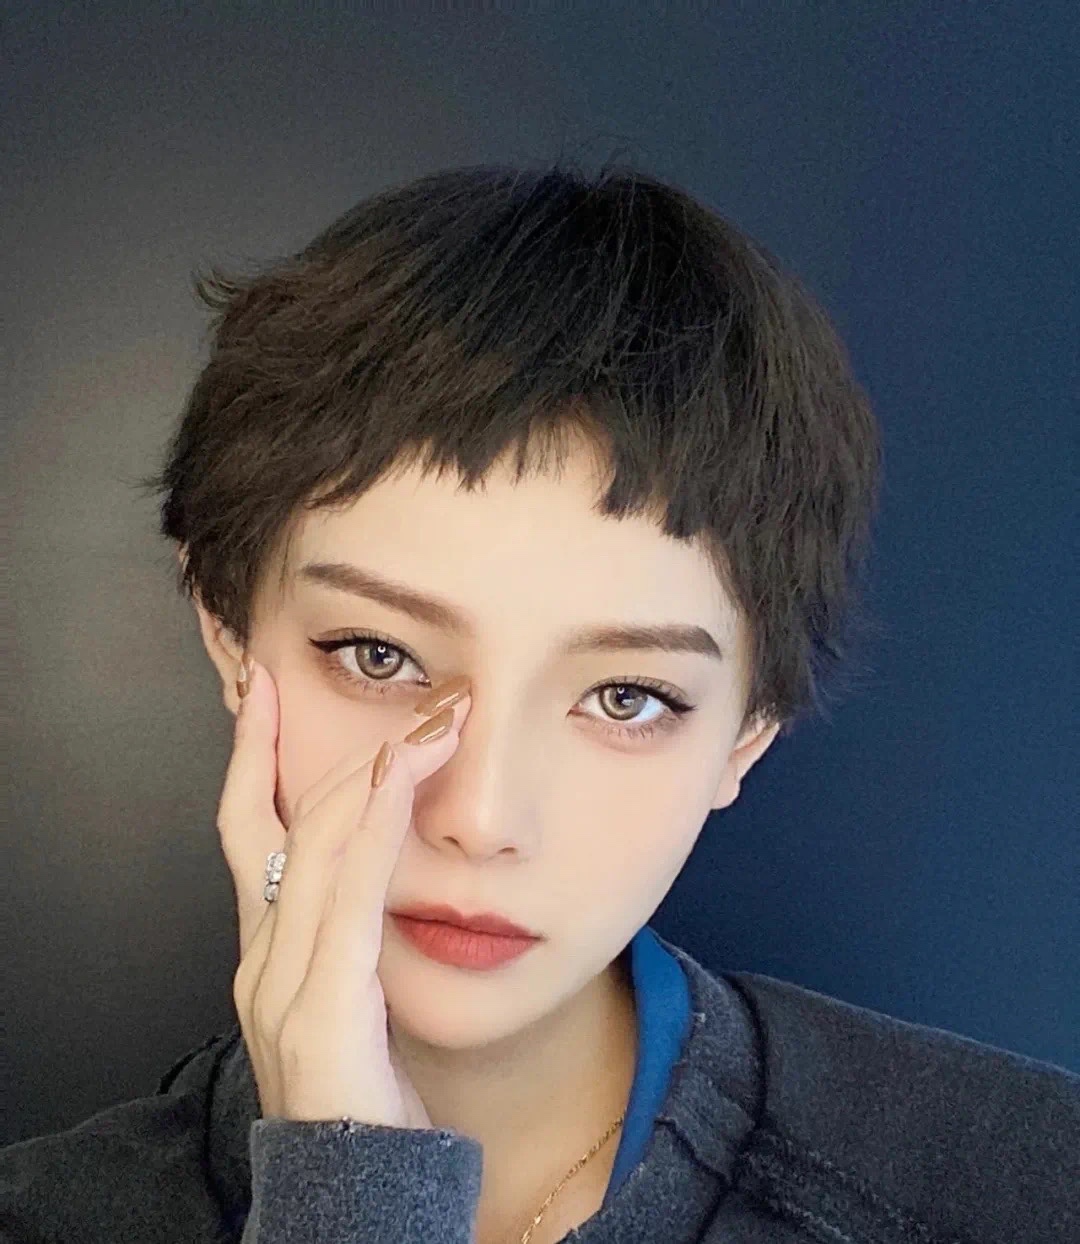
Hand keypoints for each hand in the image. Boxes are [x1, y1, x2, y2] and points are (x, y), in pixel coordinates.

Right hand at [217, 655, 469, 1128]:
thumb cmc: (368, 1097)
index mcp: (271, 951)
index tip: (266, 691)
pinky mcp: (318, 1016)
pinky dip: (372, 828)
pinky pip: (348, 900)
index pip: (250, 830)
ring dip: (365, 770)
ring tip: (416, 715)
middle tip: (354, 680)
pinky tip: (397, 779)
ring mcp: (280, 987)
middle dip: (309, 743)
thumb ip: (355, 933)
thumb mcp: (355, 996)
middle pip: (278, 823)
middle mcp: (262, 959)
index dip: (254, 756)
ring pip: (311, 847)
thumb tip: (389, 864)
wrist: (358, 1203)